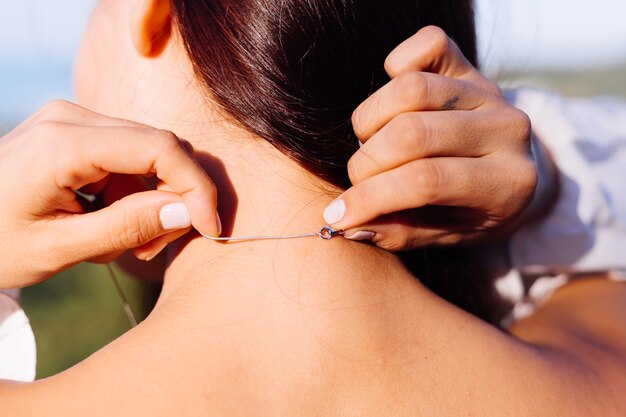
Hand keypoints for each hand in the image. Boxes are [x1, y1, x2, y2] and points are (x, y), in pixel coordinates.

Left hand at [0, 100, 219, 287]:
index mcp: (62, 143)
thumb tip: (187, 212)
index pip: (159, 147)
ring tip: (127, 242)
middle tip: (158, 244)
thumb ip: (126, 227)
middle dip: (175, 196)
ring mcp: (70, 119)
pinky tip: (110, 220)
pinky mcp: (73, 130)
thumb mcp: (59, 248)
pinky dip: (132, 191)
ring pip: (147, 152)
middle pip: (159, 146)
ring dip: (152, 198)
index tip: (209, 227)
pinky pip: (126, 155)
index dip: (195, 187)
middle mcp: (70, 117)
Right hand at [323, 26, 541, 250]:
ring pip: (412, 88)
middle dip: (367, 161)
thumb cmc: (471, 213)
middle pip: (412, 132)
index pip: (425, 182)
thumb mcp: (444, 236)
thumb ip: (398, 232)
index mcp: (508, 184)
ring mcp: (490, 93)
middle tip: (359, 179)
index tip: (338, 216)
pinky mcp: (471, 67)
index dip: (371, 197)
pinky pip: (429, 45)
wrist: (513, 177)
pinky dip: (398, 64)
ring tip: (372, 144)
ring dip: (371, 120)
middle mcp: (507, 131)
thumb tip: (346, 223)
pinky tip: (391, 103)